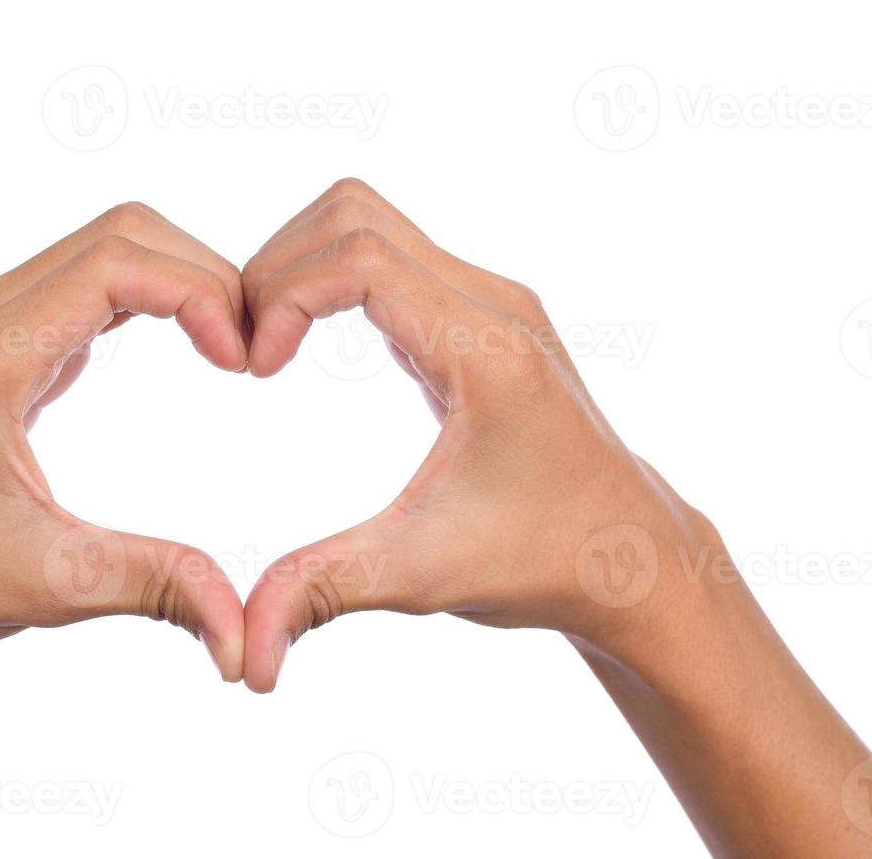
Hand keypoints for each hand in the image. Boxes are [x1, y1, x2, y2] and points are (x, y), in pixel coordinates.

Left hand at [0, 204, 253, 857]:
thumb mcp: (51, 585)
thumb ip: (154, 586)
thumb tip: (246, 639)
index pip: (115, 264)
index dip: (200, 293)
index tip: (244, 362)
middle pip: (119, 234)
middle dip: (203, 276)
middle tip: (254, 351)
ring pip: (105, 248)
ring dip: (179, 282)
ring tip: (231, 350)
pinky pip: (86, 280)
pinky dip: (149, 297)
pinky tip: (190, 349)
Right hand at [235, 179, 871, 857]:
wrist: (630, 556)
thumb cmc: (541, 561)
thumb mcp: (421, 576)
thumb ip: (322, 592)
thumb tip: (241, 657)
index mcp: (485, 349)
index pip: (359, 255)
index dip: (282, 294)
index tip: (253, 368)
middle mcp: (493, 304)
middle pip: (355, 213)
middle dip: (278, 265)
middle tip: (243, 347)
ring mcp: (490, 301)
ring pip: (369, 222)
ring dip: (300, 267)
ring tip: (265, 346)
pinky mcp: (479, 315)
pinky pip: (388, 256)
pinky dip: (329, 281)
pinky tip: (301, 347)